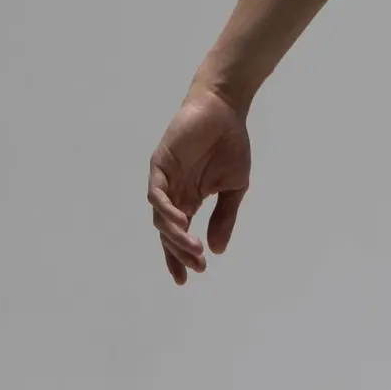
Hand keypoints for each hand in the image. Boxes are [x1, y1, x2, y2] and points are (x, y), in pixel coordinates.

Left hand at [147, 87, 251, 284]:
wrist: (225, 112)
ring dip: (174, 235)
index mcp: (189, 199)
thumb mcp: (234, 186)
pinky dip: (165, 210)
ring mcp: (165, 180)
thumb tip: (217, 249)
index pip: (179, 235)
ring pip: (161, 217)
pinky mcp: (160, 165)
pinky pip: (157, 194)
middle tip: (197, 265)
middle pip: (167, 232)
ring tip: (192, 249)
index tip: (189, 277)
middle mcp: (174, 193)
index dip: (180, 257)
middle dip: (179, 252)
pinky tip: (180, 221)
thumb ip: (224, 216)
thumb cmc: (230, 144)